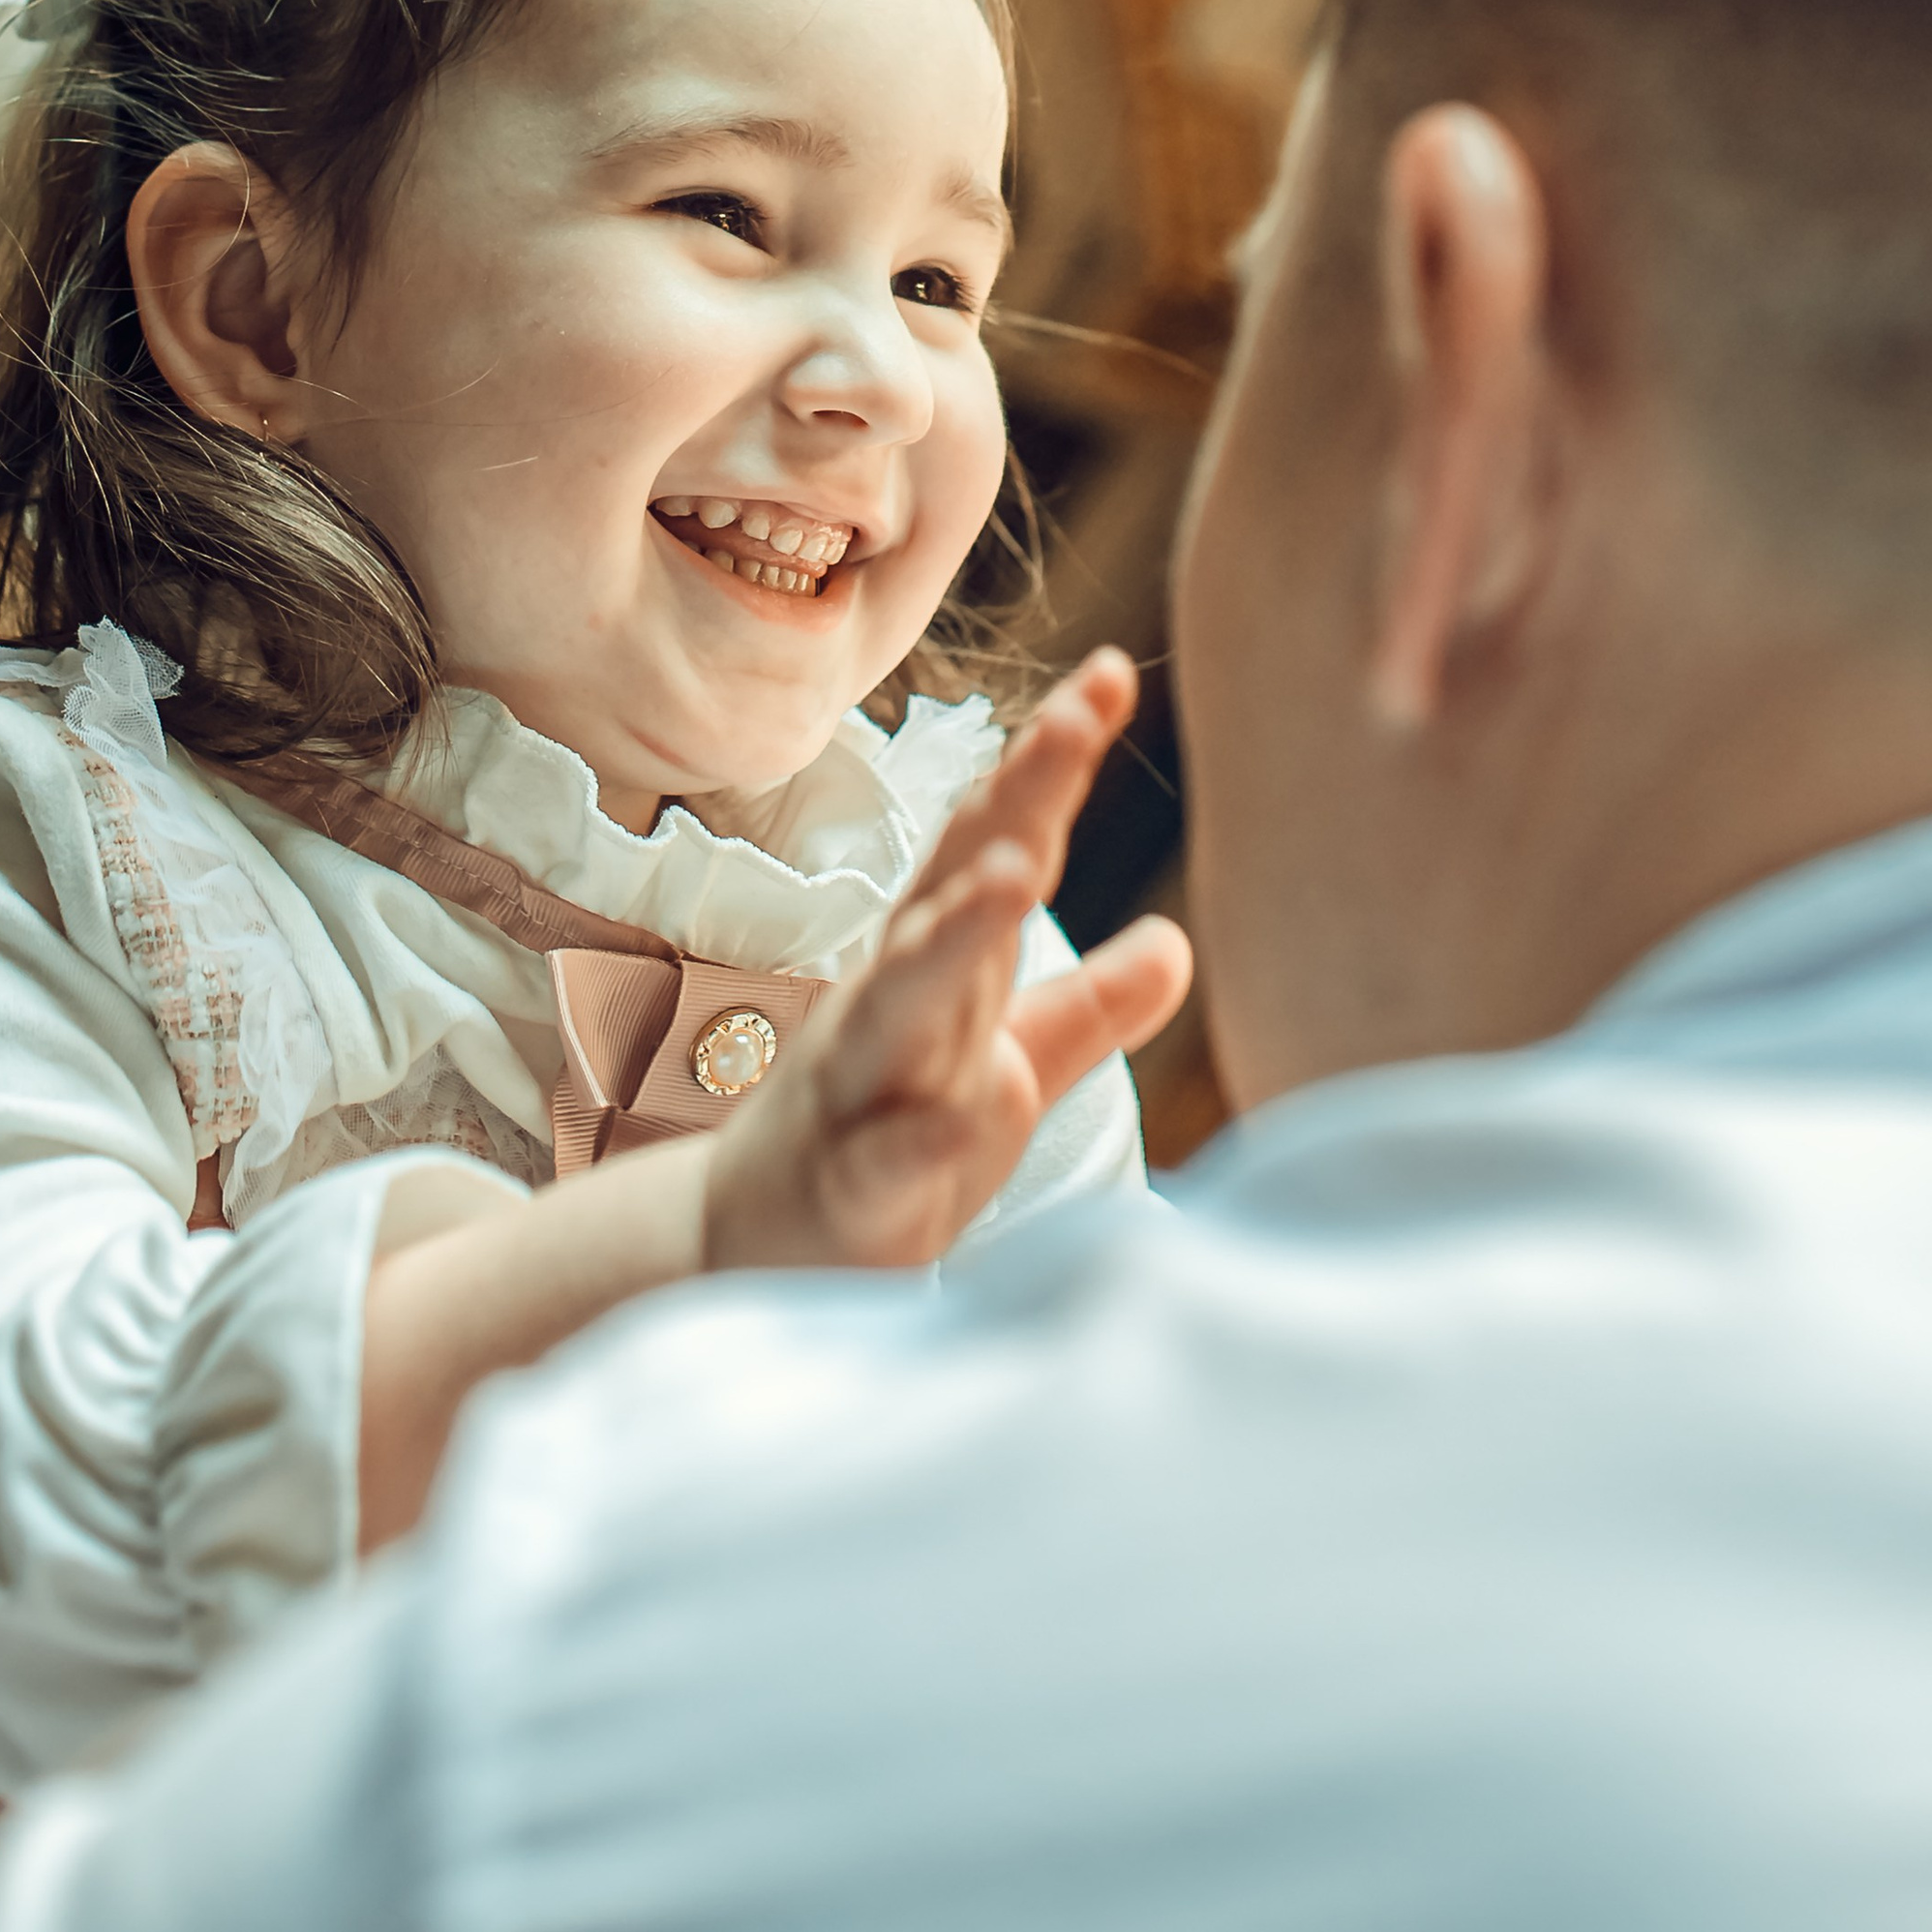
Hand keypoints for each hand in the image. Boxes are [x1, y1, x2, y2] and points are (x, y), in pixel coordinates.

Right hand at [702, 647, 1191, 1270]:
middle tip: (1072, 722)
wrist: (751, 1255)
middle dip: (1011, 804)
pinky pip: (880, 1163)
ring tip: (1010, 875)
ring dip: (953, 935)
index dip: (1046, 767)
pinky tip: (958, 1120)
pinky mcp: (847, 1195)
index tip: (1107, 676)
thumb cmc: (884, 1146)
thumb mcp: (1000, 1070)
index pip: (994, 848)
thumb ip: (1086, 1010)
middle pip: (951, 892)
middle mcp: (891, 1010)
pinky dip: (915, 1140)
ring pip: (902, 1002)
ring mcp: (859, 1095)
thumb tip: (1179, 941)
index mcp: (934, 971)